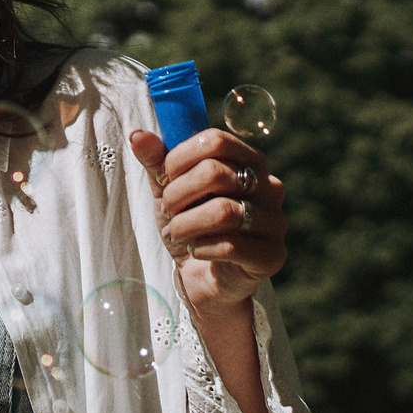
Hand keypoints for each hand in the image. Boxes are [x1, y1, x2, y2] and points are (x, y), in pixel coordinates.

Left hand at [129, 125, 285, 311]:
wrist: (203, 277)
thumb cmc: (191, 225)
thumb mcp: (169, 191)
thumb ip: (156, 162)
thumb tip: (137, 135)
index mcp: (249, 161)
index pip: (216, 140)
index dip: (180, 157)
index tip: (165, 177)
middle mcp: (270, 186)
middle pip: (215, 173)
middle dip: (177, 194)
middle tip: (167, 210)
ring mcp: (275, 221)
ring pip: (223, 212)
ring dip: (186, 224)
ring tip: (175, 232)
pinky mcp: (272, 255)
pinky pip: (231, 246)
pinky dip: (202, 247)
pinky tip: (196, 250)